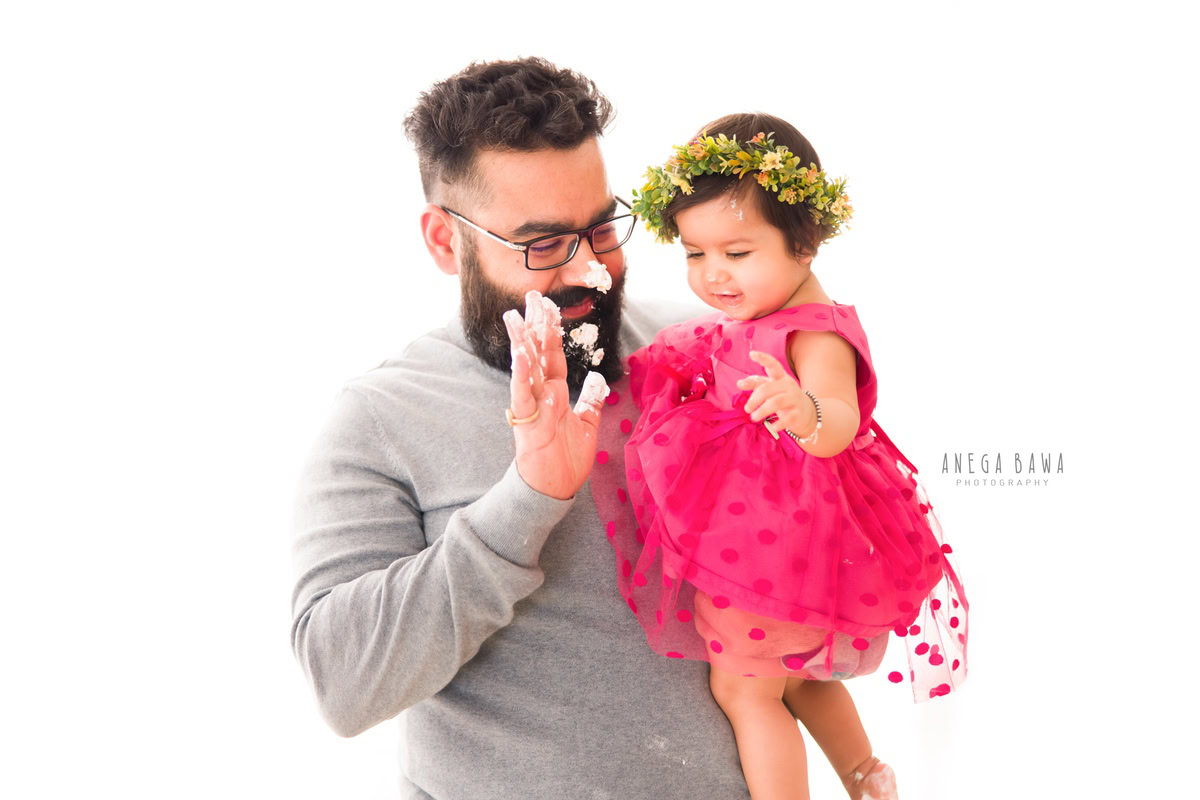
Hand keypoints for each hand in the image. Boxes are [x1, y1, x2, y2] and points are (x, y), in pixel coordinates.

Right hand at [503, 290, 608, 499]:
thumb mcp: (588, 424)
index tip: (550, 306)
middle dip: (535, 324)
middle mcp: (542, 394)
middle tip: (532, 296)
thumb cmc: (566, 459)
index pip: (553, 354)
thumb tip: (599, 378)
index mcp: (555, 392)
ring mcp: (532, 406)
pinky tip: (521, 354)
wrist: (553, 488)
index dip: (552, 330)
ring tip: (514, 316)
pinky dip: (522, 374)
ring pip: (526, 368)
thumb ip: (592, 399)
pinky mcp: (527, 421)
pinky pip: (523, 394)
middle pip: (538, 352)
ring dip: (521, 342)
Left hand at [737, 350, 816, 435]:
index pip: (773, 365)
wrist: (806, 413)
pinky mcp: (798, 413)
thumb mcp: (771, 389)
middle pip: (768, 388)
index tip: (751, 354)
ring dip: (762, 411)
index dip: (763, 359)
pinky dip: (778, 423)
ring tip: (753, 418)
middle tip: (746, 409)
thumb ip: (756, 384)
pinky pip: (787, 418)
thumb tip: (739, 383)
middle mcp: (788, 385)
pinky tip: (771, 427)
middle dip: (754, 399)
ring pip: (776, 402)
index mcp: (781, 377)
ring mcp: (794, 399)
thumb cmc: (783, 398)